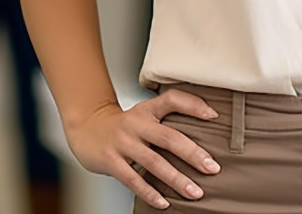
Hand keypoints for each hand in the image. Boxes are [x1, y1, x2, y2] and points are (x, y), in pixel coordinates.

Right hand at [65, 90, 221, 208]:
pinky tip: (165, 203)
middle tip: (212, 167)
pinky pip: (134, 180)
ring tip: (195, 192)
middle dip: (193, 154)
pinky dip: (150, 192)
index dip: (194, 105)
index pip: (173, 99)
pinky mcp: (111, 161)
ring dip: (177, 179)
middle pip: (169, 137)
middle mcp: (137, 123)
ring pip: (154, 162)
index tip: (214, 116)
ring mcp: (123, 142)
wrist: (87, 128)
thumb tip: (203, 129)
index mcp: (147, 109)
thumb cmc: (124, 125)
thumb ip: (166, 119)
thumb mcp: (144, 114)